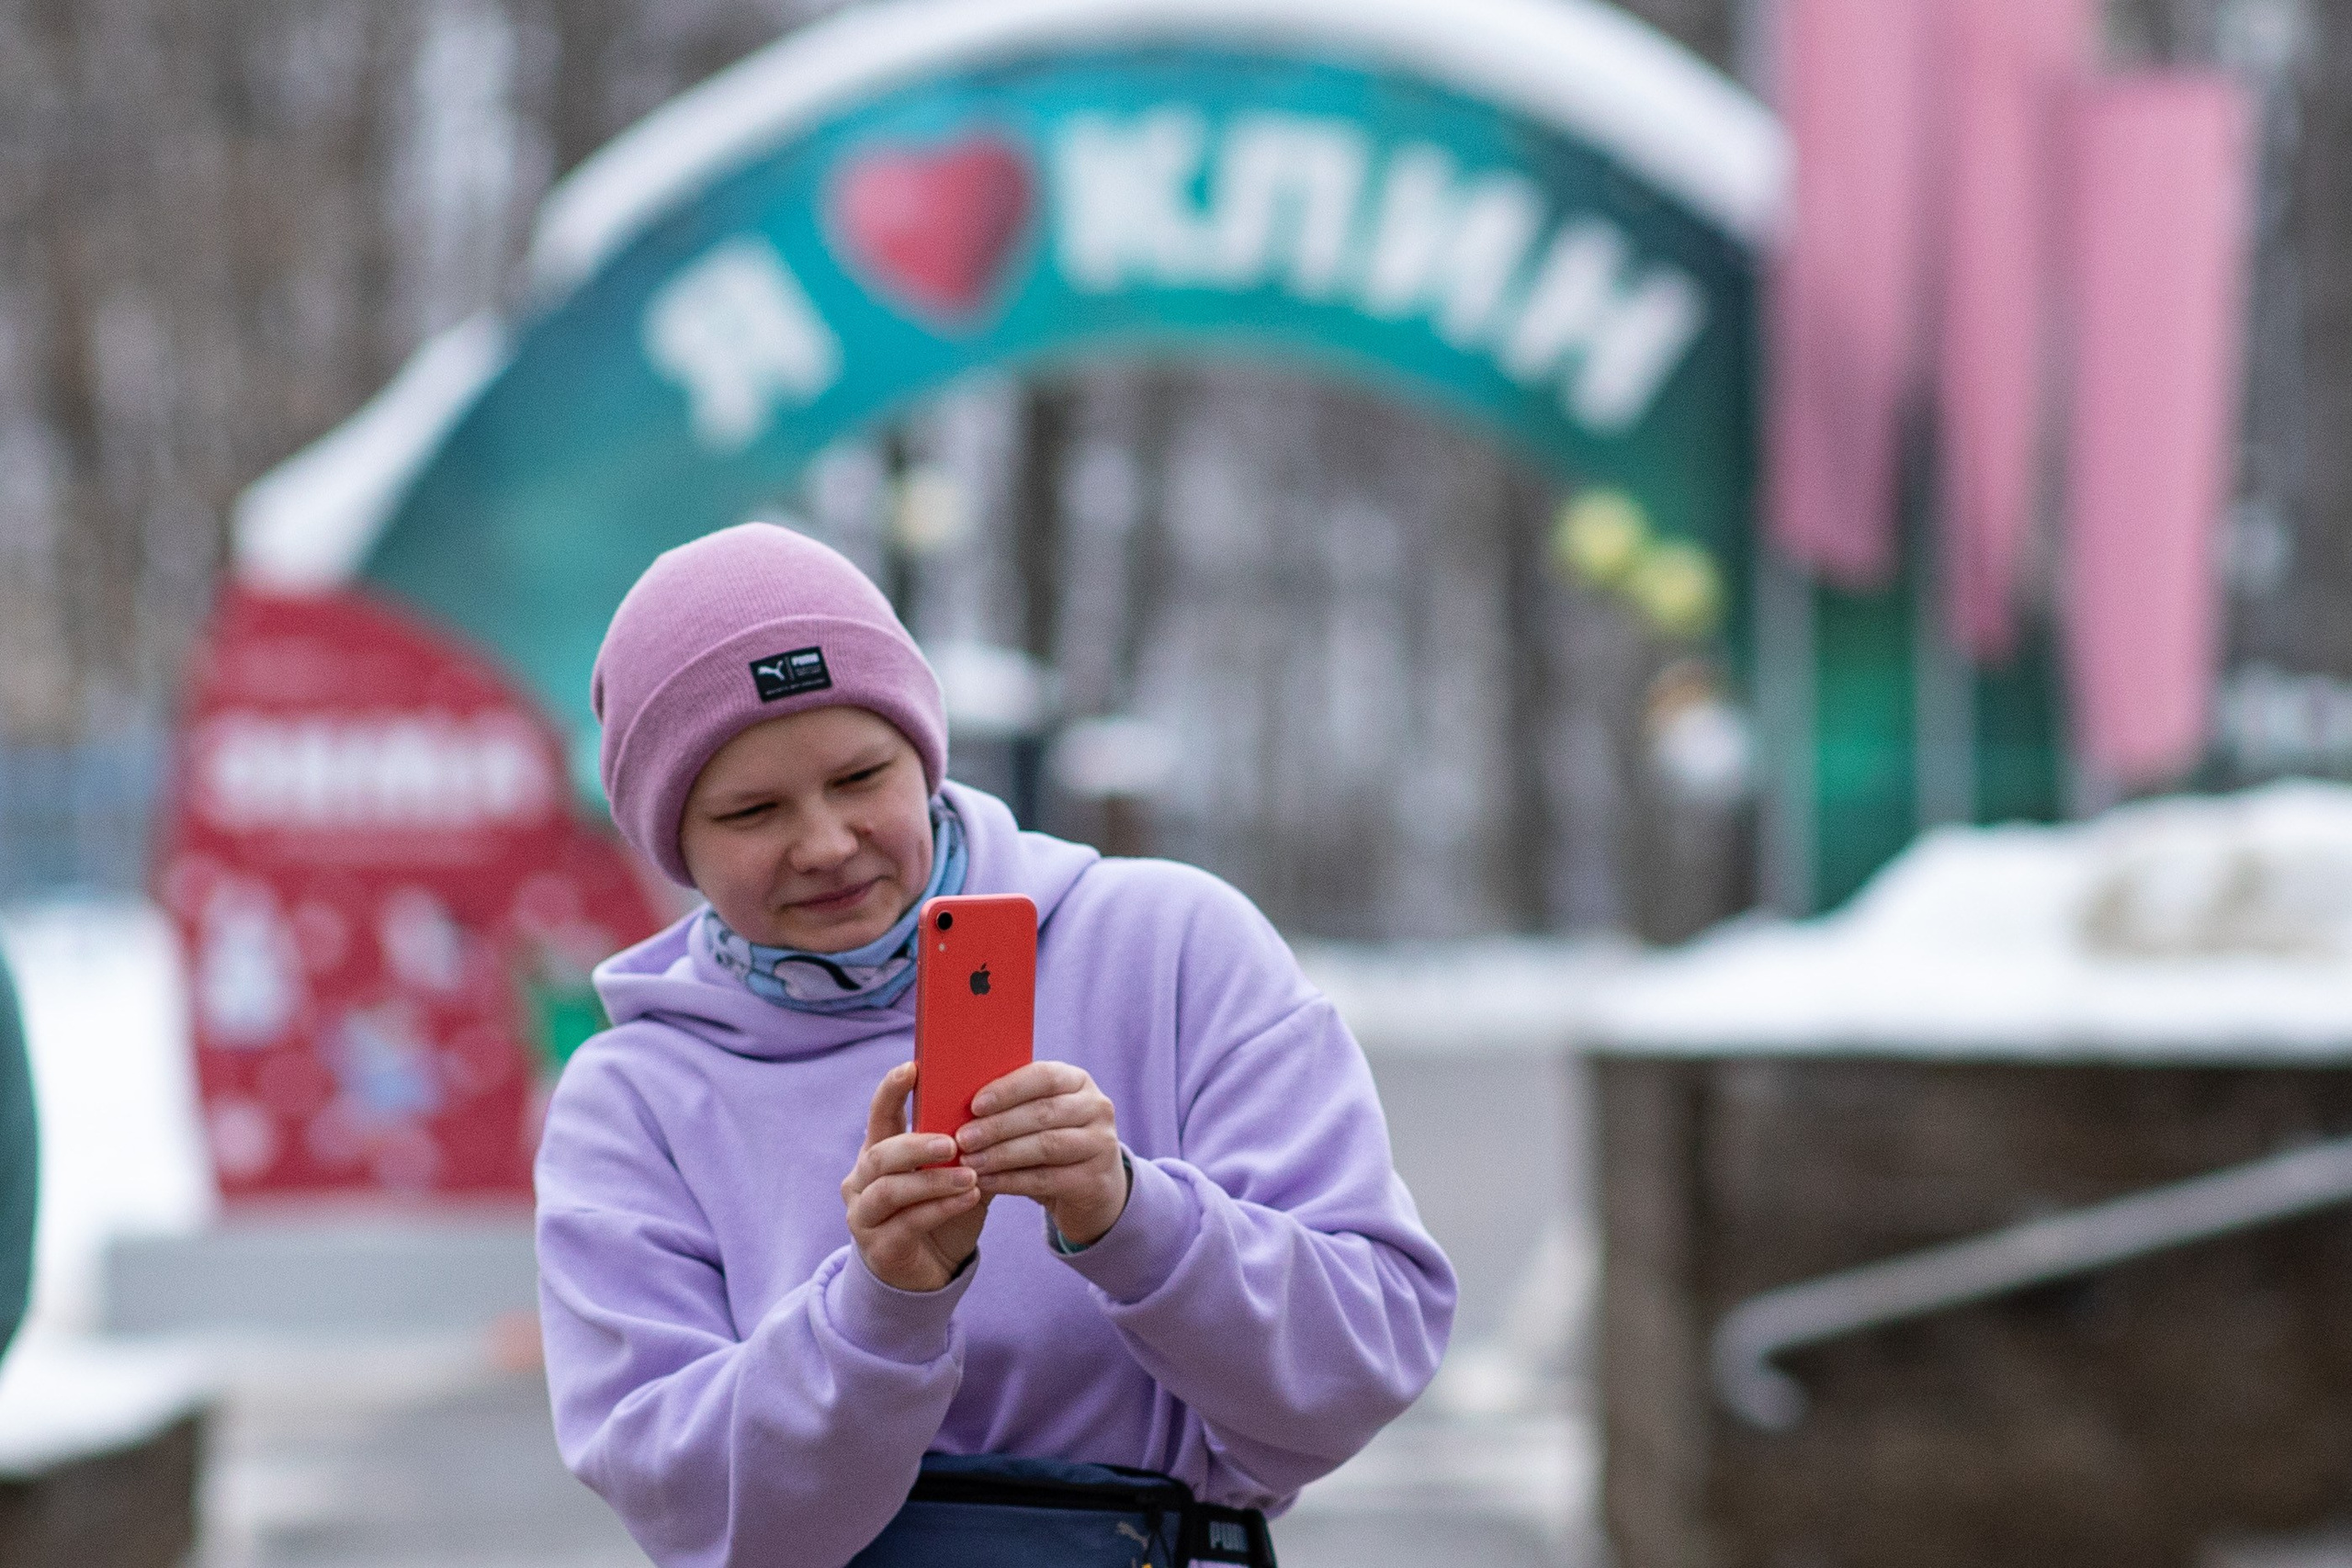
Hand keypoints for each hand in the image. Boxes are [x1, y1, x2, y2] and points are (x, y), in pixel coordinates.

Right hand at [841, 1061, 988, 1291]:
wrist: (929, 1272)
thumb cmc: (941, 1213)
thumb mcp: (952, 1174)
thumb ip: (964, 1145)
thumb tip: (998, 1104)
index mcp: (877, 1154)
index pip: (878, 1116)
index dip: (890, 1090)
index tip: (913, 1068)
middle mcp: (861, 1182)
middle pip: (880, 1154)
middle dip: (916, 1145)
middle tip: (953, 1142)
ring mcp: (864, 1217)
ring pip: (890, 1189)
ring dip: (932, 1180)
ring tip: (970, 1175)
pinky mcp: (879, 1248)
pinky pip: (907, 1223)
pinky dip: (940, 1208)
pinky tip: (968, 1199)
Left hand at [955, 1061, 1127, 1248]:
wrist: (1092, 1186)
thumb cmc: (1051, 1141)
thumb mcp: (1039, 1116)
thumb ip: (1012, 1104)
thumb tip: (957, 1099)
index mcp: (1078, 1081)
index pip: (1044, 1076)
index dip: (1009, 1089)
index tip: (975, 1105)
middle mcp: (1096, 1108)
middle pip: (1043, 1113)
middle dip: (998, 1126)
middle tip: (963, 1139)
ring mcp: (1101, 1144)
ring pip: (1046, 1145)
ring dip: (1002, 1154)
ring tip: (970, 1162)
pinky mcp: (1094, 1179)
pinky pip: (1046, 1179)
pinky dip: (1011, 1181)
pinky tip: (985, 1182)